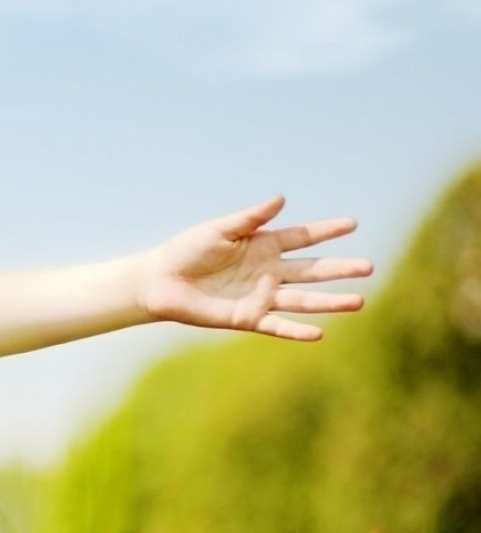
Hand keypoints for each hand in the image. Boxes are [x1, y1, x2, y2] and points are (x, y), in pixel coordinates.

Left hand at [135, 195, 373, 340]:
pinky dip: (296, 331)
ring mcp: (261, 296)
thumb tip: (281, 199)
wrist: (161, 281)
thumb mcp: (220, 230)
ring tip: (359, 302)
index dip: (326, 231)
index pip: (303, 237)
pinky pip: (277, 326)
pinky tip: (319, 333)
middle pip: (312, 269)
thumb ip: (251, 218)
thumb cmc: (188, 250)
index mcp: (265, 245)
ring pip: (303, 299)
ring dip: (330, 302)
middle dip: (340, 269)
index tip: (352, 224)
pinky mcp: (248, 318)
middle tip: (370, 267)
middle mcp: (269, 271)